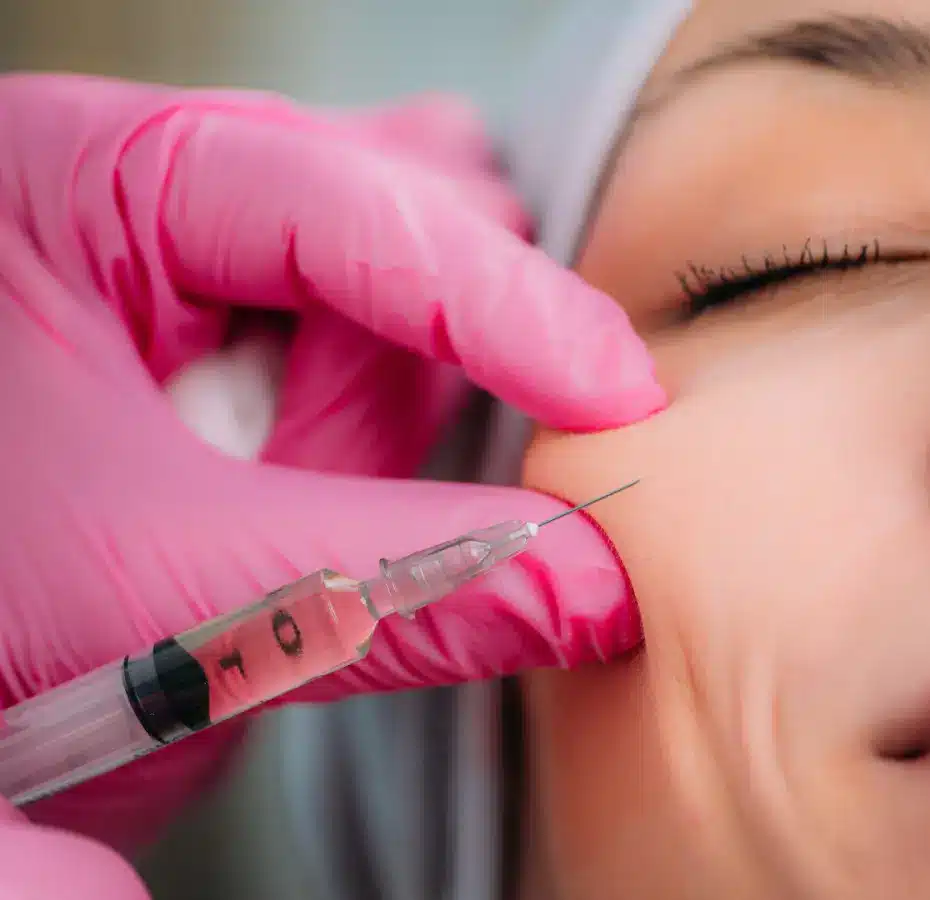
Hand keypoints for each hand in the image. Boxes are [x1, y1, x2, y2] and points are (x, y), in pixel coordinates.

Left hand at [0, 74, 663, 897]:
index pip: (335, 203)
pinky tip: (342, 457)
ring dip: (390, 406)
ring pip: (402, 269)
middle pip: (389, 222)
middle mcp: (142, 177)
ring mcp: (194, 233)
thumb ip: (390, 587)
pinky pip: (382, 315)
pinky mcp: (235, 302)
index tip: (616, 403)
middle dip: (403, 382)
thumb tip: (604, 591)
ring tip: (278, 498)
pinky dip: (399, 397)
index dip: (498, 307)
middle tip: (339, 495)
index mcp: (73, 179)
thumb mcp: (165, 600)